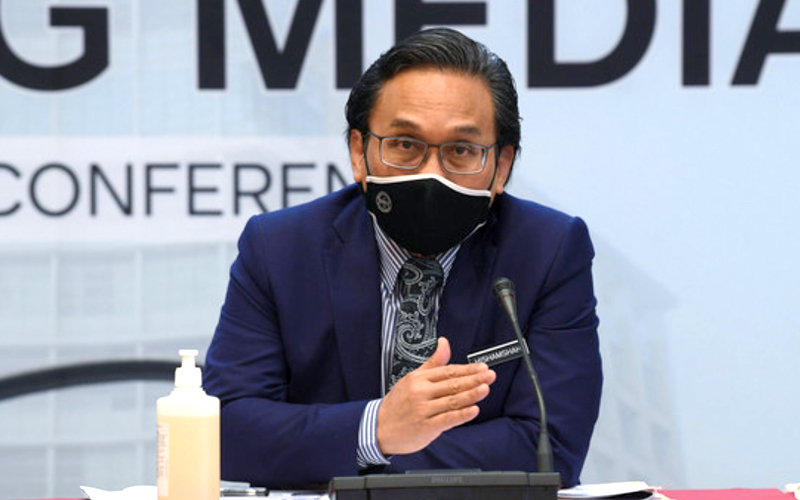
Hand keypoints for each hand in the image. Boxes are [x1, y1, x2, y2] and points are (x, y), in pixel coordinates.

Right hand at [376, 337, 496, 454]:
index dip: (467, 369)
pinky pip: (446, 419)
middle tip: (490, 375)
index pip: (448, 371)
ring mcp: (423, 410)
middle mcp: (421, 392)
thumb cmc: (398, 403)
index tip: (483, 367)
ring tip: (485, 388)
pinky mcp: (425, 427)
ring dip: (470, 394)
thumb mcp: (413, 378)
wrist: (378, 427)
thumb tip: (444, 342)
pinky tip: (473, 410)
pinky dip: (461, 415)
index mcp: (419, 378)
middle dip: (473, 379)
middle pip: (452, 384)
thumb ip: (433, 362)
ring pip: (451, 401)